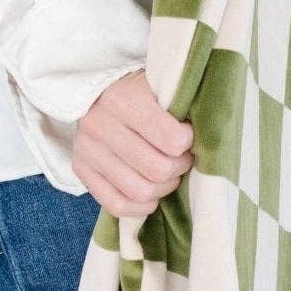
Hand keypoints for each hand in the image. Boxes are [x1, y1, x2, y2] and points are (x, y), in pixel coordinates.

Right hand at [73, 69, 194, 222]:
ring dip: (163, 188)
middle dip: (178, 168)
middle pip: (157, 170)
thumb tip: (208, 132)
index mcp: (124, 100)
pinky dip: (140, 206)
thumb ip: (178, 105)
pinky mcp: (81, 169)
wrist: (95, 89)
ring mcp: (88, 150)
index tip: (189, 135)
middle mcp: (101, 125)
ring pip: (139, 191)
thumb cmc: (136, 89)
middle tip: (183, 158)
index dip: (188, 143)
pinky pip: (116, 205)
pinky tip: (151, 193)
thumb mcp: (157, 85)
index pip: (172, 140)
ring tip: (169, 174)